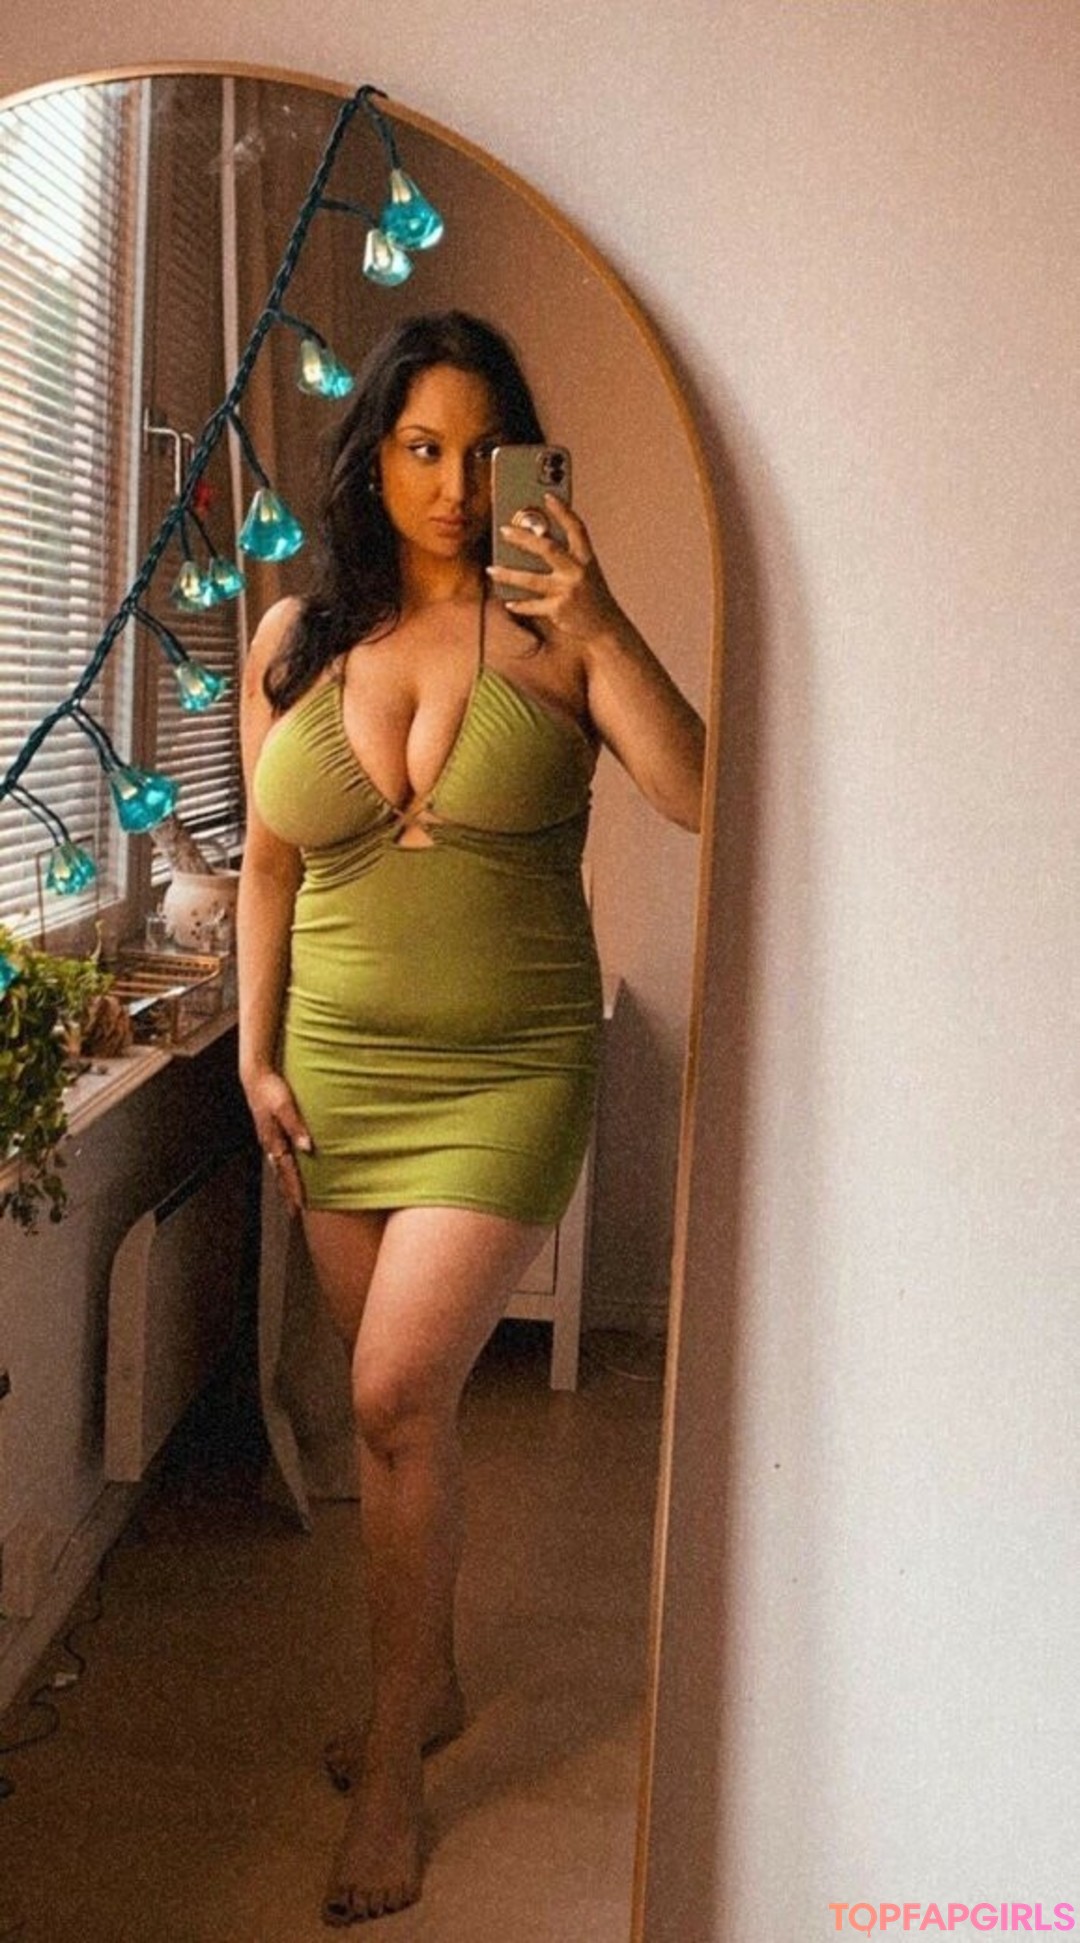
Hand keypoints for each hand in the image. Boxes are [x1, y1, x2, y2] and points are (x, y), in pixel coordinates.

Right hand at [244, 1066, 311, 1214]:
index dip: (294, 1189)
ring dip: (284, 1183)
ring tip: (290, 1197)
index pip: (287, 1171)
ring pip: (277, 1167)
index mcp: (273, 1140)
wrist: (255, 1076)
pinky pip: (276, 1156)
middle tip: (294, 1212)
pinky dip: (282, 1169)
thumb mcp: (285, 1106)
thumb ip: (296, 1126)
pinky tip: (285, 1170)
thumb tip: (307, 1147)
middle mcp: (269, 1143)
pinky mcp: (268, 1132)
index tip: (301, 1206)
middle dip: (287, 1193)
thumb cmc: (271, 1089)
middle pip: (280, 1174)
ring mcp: (268, 1139)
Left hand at [487, 496, 622, 641]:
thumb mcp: (586, 572)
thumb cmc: (591, 596)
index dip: (563, 511)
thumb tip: (532, 543)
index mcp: (587, 558)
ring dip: (508, 575)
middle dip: (523, 538)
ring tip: (491, 570)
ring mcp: (568, 591)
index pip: (576, 528)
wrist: (605, 626)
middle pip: (548, 549)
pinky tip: (509, 602)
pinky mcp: (559, 610)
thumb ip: (565, 558)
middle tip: (503, 530)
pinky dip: (520, 605)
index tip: (548, 496)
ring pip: (532, 581)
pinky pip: (533, 606)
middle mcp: (578, 572)